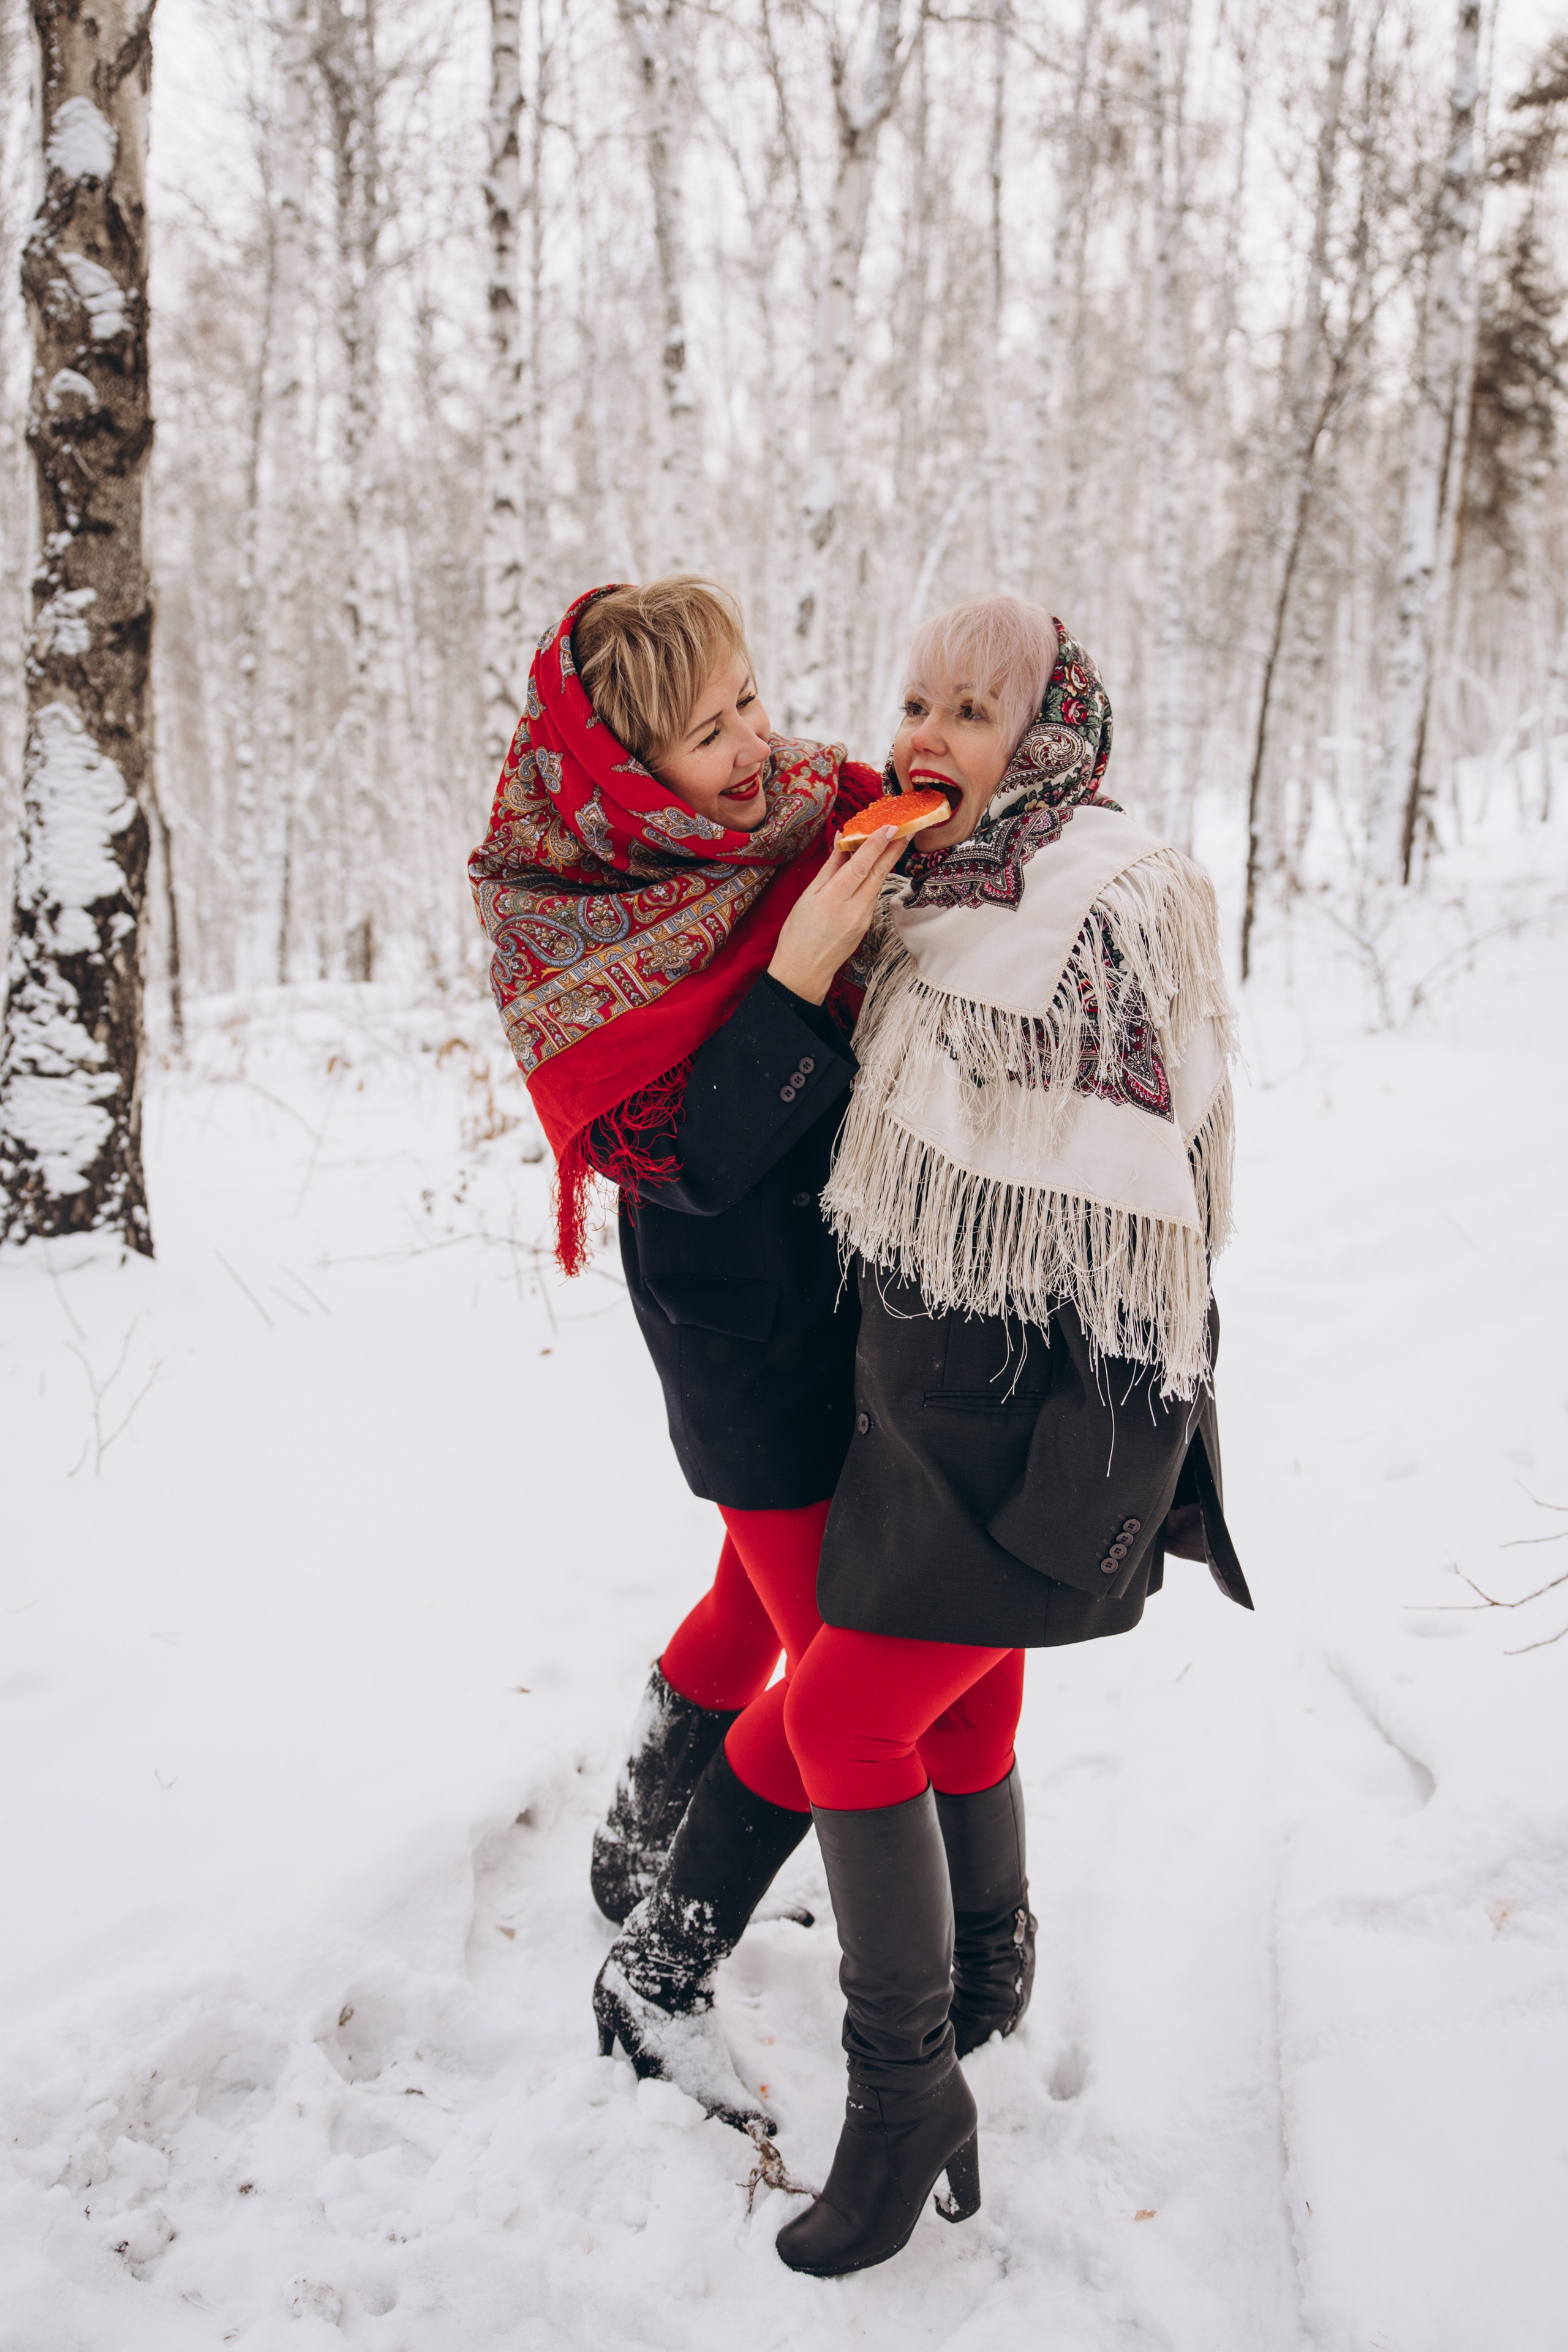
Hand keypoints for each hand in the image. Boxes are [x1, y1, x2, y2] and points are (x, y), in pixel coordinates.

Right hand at [766, 824, 905, 1004]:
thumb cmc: (799, 933)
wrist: (805, 971)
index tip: (889, 827)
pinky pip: (872, 895)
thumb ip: (830, 867)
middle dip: (894, 850)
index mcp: (834, 900)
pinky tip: (874, 866)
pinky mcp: (867, 924)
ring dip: (885, 862)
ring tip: (891, 840)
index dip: (876, 846)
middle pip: (878, 874)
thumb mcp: (808, 896)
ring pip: (877, 884)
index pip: (860, 867)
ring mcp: (864, 919)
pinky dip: (874, 878)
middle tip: (907, 829)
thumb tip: (841, 840)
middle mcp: (854, 910)